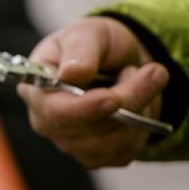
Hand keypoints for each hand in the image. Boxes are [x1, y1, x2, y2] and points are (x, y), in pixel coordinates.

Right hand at [18, 17, 168, 167]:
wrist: (115, 61)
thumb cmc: (93, 44)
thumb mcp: (88, 33)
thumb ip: (80, 50)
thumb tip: (71, 73)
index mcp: (36, 89)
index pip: (54, 111)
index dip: (85, 108)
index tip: (114, 98)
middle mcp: (47, 122)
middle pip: (91, 128)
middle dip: (129, 100)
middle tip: (152, 70)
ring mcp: (71, 143)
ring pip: (114, 141)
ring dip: (139, 108)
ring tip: (134, 80)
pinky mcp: (97, 156)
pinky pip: (127, 150)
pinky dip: (142, 125)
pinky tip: (137, 103)